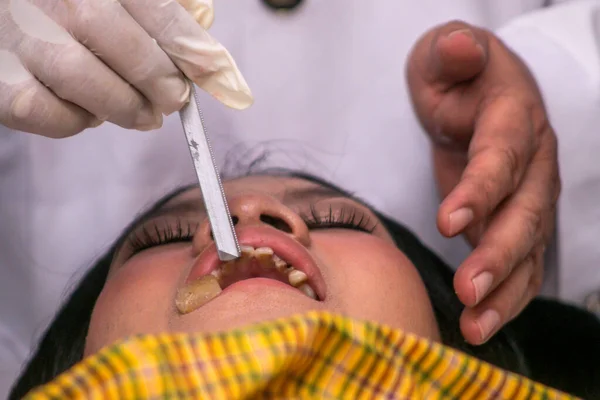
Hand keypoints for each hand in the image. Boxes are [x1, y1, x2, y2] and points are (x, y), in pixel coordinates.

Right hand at [0, 0, 251, 137]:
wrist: (6, 15)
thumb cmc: (67, 4)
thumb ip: (162, 4)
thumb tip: (205, 31)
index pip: (162, 13)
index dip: (196, 51)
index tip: (219, 75)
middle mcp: (58, 1)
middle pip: (131, 51)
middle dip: (164, 85)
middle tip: (175, 100)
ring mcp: (24, 39)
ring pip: (90, 85)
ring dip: (127, 109)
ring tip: (143, 114)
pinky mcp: (2, 82)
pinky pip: (51, 114)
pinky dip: (78, 122)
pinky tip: (89, 112)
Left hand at [406, 21, 559, 344]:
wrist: (477, 98)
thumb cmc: (456, 77)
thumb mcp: (445, 54)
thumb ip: (452, 52)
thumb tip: (459, 46)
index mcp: (513, 118)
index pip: (501, 157)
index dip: (479, 190)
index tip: (448, 222)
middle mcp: (533, 162)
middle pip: (524, 214)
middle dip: (497, 255)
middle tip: (468, 291)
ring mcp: (529, 196)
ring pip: (528, 249)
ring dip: (504, 291)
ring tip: (476, 327)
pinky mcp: (514, 221)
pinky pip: (520, 265)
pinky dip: (506, 297)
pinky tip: (482, 325)